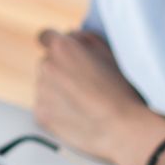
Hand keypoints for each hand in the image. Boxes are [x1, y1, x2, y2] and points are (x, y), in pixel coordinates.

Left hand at [33, 29, 164, 164]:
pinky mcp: (40, 113)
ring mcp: (41, 90)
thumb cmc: (122, 89)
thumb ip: (86, 38)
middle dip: (61, 69)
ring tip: (85, 102)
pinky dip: (57, 110)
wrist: (123, 129)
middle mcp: (46, 65)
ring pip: (46, 85)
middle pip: (47, 62)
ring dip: (58, 90)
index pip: (46, 36)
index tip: (65, 54)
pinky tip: (79, 116)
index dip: (57, 45)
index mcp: (62, 47)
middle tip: (85, 84)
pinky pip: (46, 107)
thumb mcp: (110, 53)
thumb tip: (71, 36)